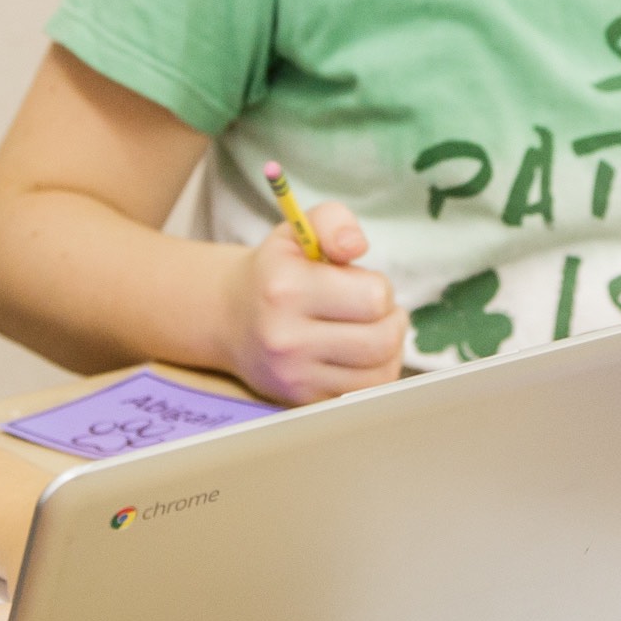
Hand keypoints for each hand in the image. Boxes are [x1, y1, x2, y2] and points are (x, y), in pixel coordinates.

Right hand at [228, 201, 404, 403]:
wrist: (230, 318)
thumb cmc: (277, 270)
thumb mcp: (298, 231)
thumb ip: (333, 221)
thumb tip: (356, 246)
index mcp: (286, 289)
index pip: (374, 298)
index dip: (379, 287)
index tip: (361, 283)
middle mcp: (286, 338)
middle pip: (382, 340)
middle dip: (390, 320)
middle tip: (374, 309)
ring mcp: (294, 375)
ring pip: (381, 373)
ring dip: (387, 349)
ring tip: (370, 330)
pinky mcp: (302, 400)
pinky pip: (364, 395)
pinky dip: (373, 375)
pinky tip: (359, 356)